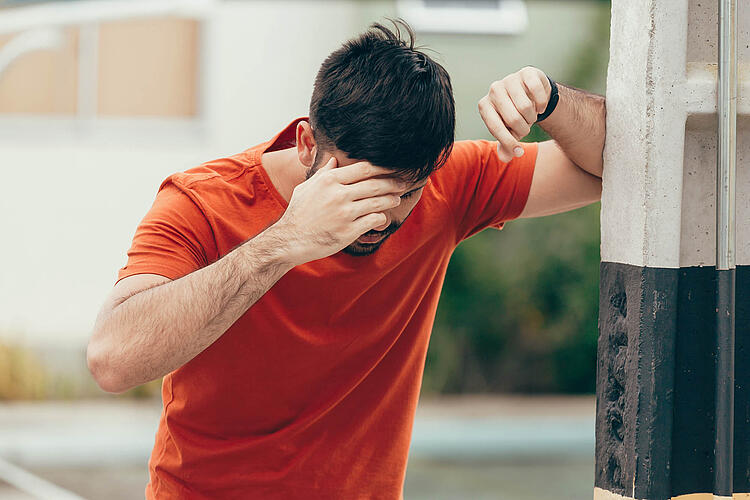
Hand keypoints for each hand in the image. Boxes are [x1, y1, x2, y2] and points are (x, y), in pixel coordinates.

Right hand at [273, 157, 405, 264]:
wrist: (290, 240)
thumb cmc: (298, 213)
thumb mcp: (307, 188)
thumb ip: (323, 173)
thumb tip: (334, 160)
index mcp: (329, 181)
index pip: (363, 168)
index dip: (382, 168)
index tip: (391, 169)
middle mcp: (338, 195)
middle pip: (374, 184)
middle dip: (392, 183)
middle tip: (402, 183)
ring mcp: (344, 213)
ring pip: (377, 202)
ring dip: (390, 199)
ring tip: (396, 198)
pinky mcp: (348, 231)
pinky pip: (373, 220)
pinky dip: (381, 218)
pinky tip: (382, 217)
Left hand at [478, 66, 551, 162]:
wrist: (531, 96)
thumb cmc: (515, 117)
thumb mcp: (509, 132)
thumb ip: (506, 146)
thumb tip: (505, 158)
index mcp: (484, 105)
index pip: (496, 127)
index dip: (509, 142)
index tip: (519, 152)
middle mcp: (494, 89)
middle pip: (514, 119)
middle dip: (524, 129)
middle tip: (525, 126)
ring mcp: (510, 79)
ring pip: (526, 107)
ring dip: (533, 117)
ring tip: (530, 115)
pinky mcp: (527, 72)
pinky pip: (537, 92)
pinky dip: (542, 104)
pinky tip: (539, 105)